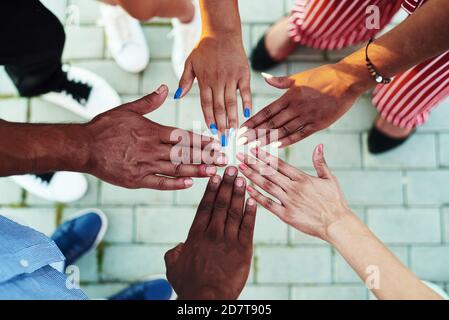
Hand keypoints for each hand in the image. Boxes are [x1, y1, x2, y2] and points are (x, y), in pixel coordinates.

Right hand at [83, 85, 224, 189]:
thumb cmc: (105, 127)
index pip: (182, 136)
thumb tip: (165, 89)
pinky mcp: (136, 180)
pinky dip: (175, 184)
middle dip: (205, 157)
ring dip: (196, 171)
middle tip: (222, 159)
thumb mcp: (127, 109)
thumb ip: (149, 101)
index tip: (215, 143)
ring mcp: (144, 166)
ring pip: (176, 169)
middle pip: (184, 154)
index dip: (200, 141)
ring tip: (213, 171)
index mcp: (151, 131)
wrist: (84, 147)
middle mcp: (151, 149)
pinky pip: (160, 183)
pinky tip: (189, 184)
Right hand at [165, 167, 255, 299]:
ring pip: (234, 212)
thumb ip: (175, 251)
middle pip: (221, 204)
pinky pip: (248, 227)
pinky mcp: (243, 249)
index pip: (205, 207)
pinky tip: (253, 200)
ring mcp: (229, 240)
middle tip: (232, 169)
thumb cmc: (188, 284)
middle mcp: (213, 233)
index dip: (211, 190)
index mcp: (196, 235)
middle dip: (227, 185)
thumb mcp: (173, 266)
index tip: (215, 176)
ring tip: (242, 178)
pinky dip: (251, 213)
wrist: (207, 299)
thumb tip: (179, 245)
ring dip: (239, 194)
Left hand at [177, 34, 251, 137]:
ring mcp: (231, 78)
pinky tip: (247, 114)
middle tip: (224, 139)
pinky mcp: (243, 74)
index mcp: (204, 81)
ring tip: (234, 131)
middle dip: (221, 124)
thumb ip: (184, 81)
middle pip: (219, 107)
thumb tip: (177, 96)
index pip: (206, 104)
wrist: (222, 32)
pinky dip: (246, 102)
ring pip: (231, 102)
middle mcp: (218, 81)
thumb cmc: (204, 49)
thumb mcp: (190, 63)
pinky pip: (245, 91)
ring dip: (233, 118)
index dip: (209, 118)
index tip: (211, 131)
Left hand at [237, 145, 352, 241]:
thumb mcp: (330, 179)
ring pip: (266, 186)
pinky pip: (268, 204)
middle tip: (239, 155)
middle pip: (269, 172)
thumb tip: (318, 145)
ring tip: (239, 168)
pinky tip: (246, 189)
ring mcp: (289, 202)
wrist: (337, 224)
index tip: (253, 149)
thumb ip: (320, 162)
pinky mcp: (287, 215)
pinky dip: (257, 196)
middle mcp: (294, 188)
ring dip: (251, 176)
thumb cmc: (334, 201)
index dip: (265, 155)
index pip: (279, 163)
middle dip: (253, 163)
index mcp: (302, 178)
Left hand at [241, 63, 371, 146]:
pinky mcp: (318, 124)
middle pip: (271, 123)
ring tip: (254, 147)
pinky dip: (287, 141)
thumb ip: (281, 82)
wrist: (347, 80)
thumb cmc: (323, 76)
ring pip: (283, 130)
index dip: (253, 121)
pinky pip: (300, 134)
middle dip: (255, 133)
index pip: (266, 111)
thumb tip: (264, 78)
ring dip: (267, 139)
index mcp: (290, 96)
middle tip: (241, 142)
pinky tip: (276, 147)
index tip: (241, 129)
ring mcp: (307, 117)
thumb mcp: (300, 77)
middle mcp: (296, 107)